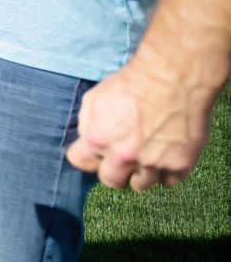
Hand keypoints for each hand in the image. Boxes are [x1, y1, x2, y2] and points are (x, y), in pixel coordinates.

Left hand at [65, 51, 217, 190]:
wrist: (174, 76)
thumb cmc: (133, 83)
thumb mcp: (94, 98)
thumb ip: (87, 125)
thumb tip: (86, 143)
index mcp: (97, 139)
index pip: (81, 163)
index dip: (90, 156)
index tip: (99, 152)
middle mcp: (123, 156)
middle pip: (111, 181)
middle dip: (115, 169)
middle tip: (125, 153)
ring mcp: (153, 163)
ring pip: (141, 185)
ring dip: (142, 171)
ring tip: (149, 149)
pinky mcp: (181, 165)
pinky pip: (169, 181)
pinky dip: (168, 170)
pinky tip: (167, 150)